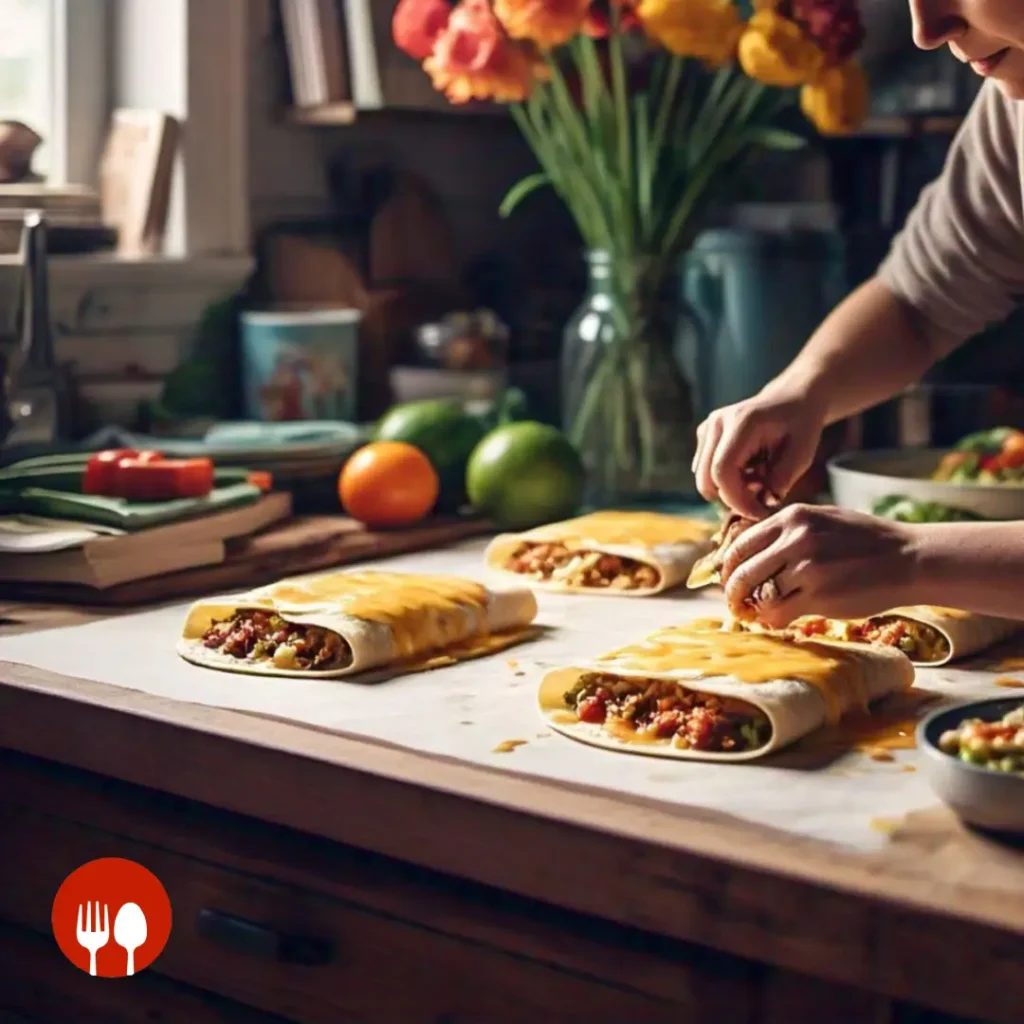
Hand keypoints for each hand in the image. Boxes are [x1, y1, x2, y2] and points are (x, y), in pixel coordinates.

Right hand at [692, 387, 827, 518]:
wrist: (792, 400)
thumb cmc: (800, 426)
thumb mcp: (802, 453)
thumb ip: (783, 478)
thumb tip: (764, 501)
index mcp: (740, 422)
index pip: (722, 470)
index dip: (736, 499)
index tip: (760, 512)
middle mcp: (716, 423)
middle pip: (707, 478)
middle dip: (732, 498)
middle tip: (761, 498)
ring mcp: (707, 428)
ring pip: (704, 478)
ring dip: (730, 489)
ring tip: (758, 480)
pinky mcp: (704, 436)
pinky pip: (706, 471)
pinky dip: (726, 480)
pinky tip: (748, 471)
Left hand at [719, 503, 920, 627]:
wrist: (909, 559)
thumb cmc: (866, 541)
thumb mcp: (823, 520)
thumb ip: (788, 532)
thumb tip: (750, 552)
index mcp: (792, 517)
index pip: (741, 543)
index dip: (729, 566)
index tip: (728, 578)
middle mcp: (796, 539)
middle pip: (742, 571)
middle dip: (732, 592)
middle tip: (734, 603)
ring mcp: (807, 568)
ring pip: (759, 595)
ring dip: (754, 608)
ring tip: (757, 613)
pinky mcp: (819, 596)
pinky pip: (779, 613)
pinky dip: (772, 620)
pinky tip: (777, 620)